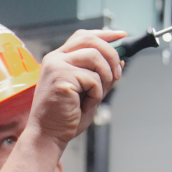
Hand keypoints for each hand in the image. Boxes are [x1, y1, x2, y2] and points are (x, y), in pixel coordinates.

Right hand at [27, 30, 125, 150]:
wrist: (48, 135)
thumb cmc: (64, 117)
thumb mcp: (88, 92)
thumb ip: (101, 75)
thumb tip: (120, 60)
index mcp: (58, 59)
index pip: (83, 36)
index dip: (105, 35)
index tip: (122, 36)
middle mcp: (55, 59)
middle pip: (90, 40)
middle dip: (111, 53)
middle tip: (118, 73)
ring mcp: (56, 66)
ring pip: (94, 56)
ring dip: (105, 76)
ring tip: (99, 94)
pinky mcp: (61, 77)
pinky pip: (92, 78)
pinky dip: (96, 92)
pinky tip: (86, 103)